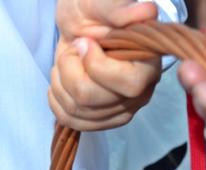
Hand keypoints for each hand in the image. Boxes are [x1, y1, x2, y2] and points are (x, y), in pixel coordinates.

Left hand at [50, 0, 162, 130]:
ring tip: (70, 61)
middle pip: (92, 99)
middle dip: (70, 69)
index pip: (129, 84)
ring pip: (77, 110)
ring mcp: (122, 109)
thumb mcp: (101, 2)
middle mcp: (141, 92)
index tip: (85, 42)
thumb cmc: (94, 10)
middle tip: (75, 49)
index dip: (96, 65)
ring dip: (60, 81)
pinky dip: (56, 99)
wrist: (82, 24)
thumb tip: (146, 11)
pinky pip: (71, 120)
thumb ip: (120, 8)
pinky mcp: (103, 119)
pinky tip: (62, 80)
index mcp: (148, 64)